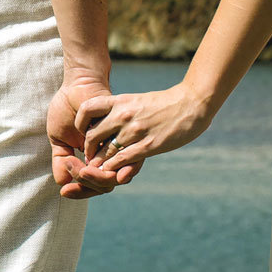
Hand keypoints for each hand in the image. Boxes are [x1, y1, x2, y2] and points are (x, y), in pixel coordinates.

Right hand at [48, 75, 133, 198]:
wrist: (77, 84)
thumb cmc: (67, 109)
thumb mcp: (59, 138)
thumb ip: (61, 161)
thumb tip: (62, 183)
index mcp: (96, 159)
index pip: (94, 185)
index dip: (80, 191)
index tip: (64, 193)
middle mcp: (110, 154)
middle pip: (107, 184)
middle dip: (88, 183)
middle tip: (74, 172)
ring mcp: (118, 143)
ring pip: (116, 173)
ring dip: (96, 175)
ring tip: (81, 168)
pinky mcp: (123, 131)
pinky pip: (120, 154)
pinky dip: (104, 160)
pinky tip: (90, 157)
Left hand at [78, 83, 213, 175]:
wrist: (191, 103)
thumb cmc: (164, 103)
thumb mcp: (137, 100)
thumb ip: (121, 110)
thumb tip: (106, 120)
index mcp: (120, 101)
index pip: (86, 109)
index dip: (80, 123)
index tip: (84, 132)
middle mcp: (124, 115)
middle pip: (91, 135)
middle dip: (88, 150)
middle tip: (88, 157)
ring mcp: (135, 131)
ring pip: (105, 151)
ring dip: (99, 162)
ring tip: (96, 168)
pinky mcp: (148, 145)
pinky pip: (122, 160)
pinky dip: (113, 167)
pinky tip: (111, 171)